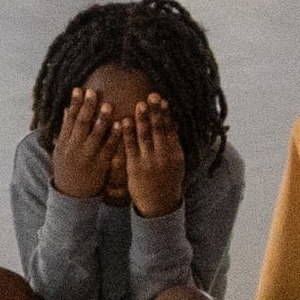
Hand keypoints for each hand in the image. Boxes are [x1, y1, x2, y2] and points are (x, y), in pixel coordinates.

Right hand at [48, 89, 114, 203]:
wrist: (71, 195)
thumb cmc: (67, 168)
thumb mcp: (61, 149)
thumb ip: (66, 129)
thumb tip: (67, 109)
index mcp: (64, 142)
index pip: (69, 119)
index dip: (75, 104)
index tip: (80, 89)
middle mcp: (75, 147)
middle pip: (81, 124)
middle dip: (87, 108)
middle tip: (94, 93)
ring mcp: (87, 156)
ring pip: (95, 135)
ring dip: (102, 120)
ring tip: (108, 105)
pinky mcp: (100, 165)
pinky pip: (108, 148)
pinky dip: (114, 136)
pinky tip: (121, 125)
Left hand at [118, 95, 184, 218]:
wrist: (159, 204)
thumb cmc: (167, 179)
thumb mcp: (176, 161)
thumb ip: (173, 142)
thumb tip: (174, 121)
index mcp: (175, 153)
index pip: (170, 129)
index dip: (166, 114)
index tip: (163, 99)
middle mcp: (163, 155)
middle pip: (159, 130)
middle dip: (156, 112)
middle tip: (152, 96)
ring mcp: (149, 161)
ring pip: (145, 137)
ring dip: (142, 120)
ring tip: (140, 104)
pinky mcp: (135, 167)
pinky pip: (130, 147)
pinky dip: (127, 134)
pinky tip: (123, 121)